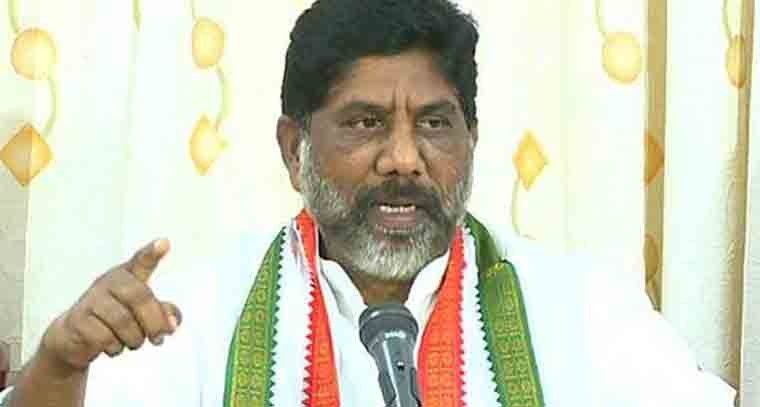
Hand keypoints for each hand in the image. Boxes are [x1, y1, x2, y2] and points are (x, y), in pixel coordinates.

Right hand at [38, 239, 181, 372]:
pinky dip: (115, 347)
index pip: (141, 261)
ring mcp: (91, 300)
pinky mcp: (77, 320)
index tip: (164, 243)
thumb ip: (163, 313)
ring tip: (133, 342)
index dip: (152, 253)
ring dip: (134, 339)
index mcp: (128, 276)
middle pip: (139, 297)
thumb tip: (172, 323)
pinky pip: (104, 337)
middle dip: (154, 322)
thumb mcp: (142, 314)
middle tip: (159, 338)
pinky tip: (112, 347)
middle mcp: (109, 282)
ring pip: (123, 321)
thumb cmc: (115, 320)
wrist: (72, 338)